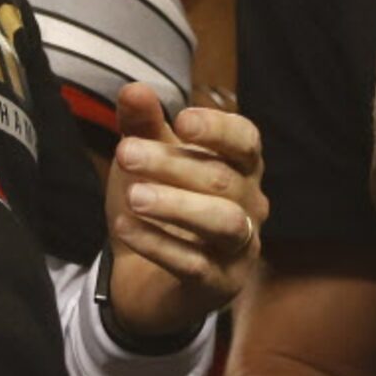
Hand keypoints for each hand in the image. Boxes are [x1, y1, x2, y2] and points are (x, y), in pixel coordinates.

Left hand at [105, 83, 266, 336]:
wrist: (145, 278)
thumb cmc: (158, 204)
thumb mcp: (147, 161)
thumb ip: (142, 125)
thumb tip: (133, 88)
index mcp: (242, 167)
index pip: (245, 141)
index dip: (218, 129)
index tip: (180, 119)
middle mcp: (250, 205)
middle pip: (222, 178)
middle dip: (172, 164)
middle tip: (125, 152)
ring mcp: (239, 249)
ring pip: (221, 221)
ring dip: (175, 205)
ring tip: (133, 195)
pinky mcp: (219, 286)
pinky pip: (194, 263)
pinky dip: (158, 243)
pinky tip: (125, 227)